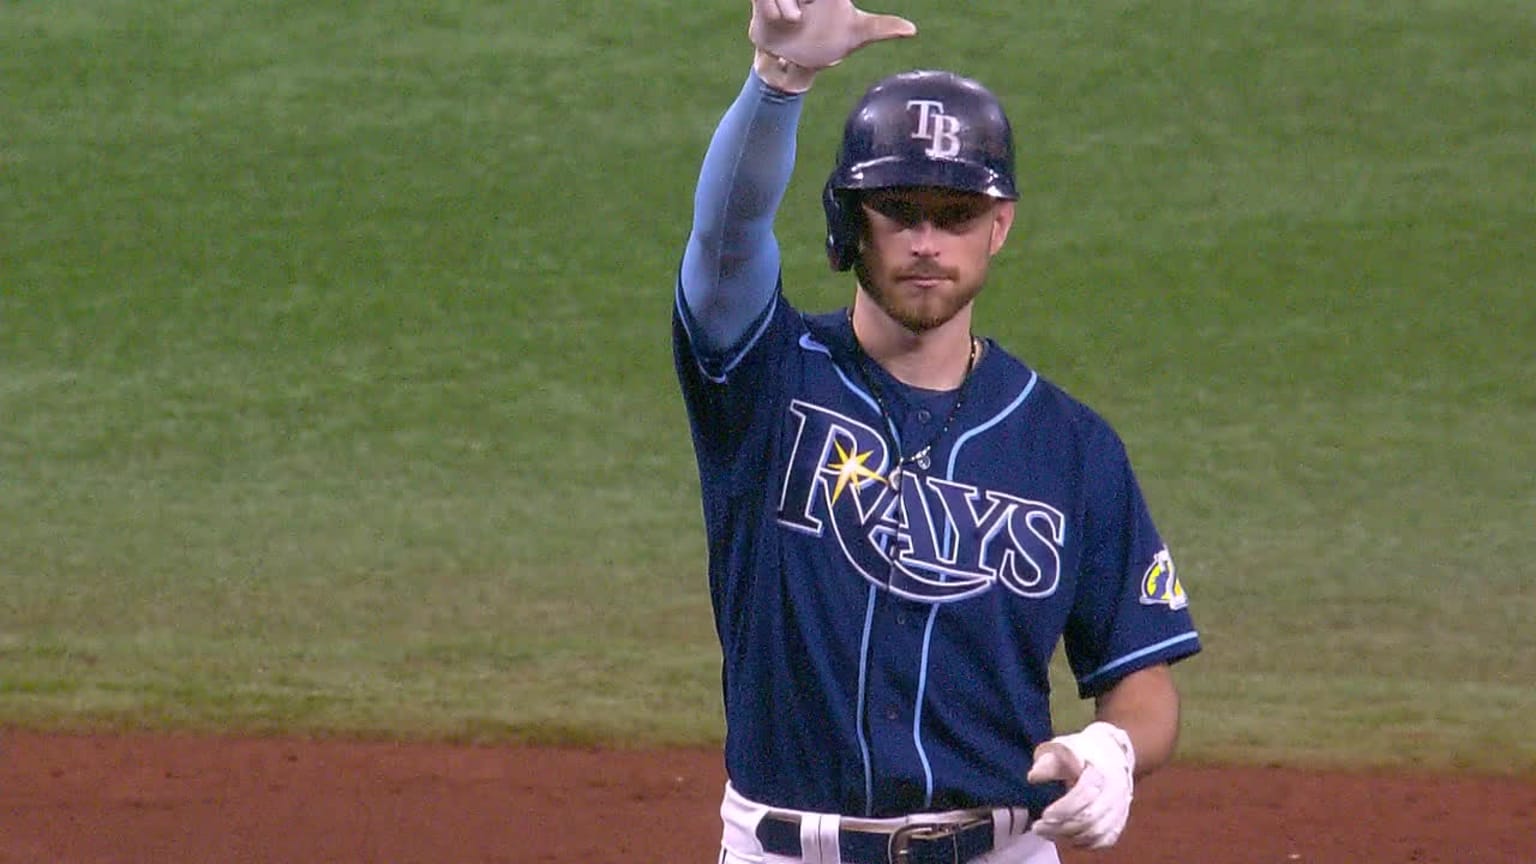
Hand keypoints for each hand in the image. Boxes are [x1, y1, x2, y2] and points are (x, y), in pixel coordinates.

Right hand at [748, 0, 915, 69]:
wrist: (794, 63)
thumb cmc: (828, 43)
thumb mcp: (854, 35)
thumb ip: (881, 27)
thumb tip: (912, 30)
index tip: (814, 4)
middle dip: (801, 1)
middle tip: (803, 16)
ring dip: (786, 4)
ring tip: (794, 20)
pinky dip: (770, 7)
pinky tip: (780, 20)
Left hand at [1026, 721, 1135, 848]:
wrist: (1114, 754)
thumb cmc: (1081, 752)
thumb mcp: (1061, 748)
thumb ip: (1047, 762)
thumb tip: (1033, 777)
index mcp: (1099, 772)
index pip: (1084, 794)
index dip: (1064, 809)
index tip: (1044, 815)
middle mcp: (1114, 792)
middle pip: (1090, 818)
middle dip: (1061, 827)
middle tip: (1038, 828)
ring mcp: (1119, 809)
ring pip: (1097, 833)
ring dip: (1069, 837)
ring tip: (1047, 833)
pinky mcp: (1119, 821)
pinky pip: (1104, 840)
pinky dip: (1084, 843)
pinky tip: (1065, 838)